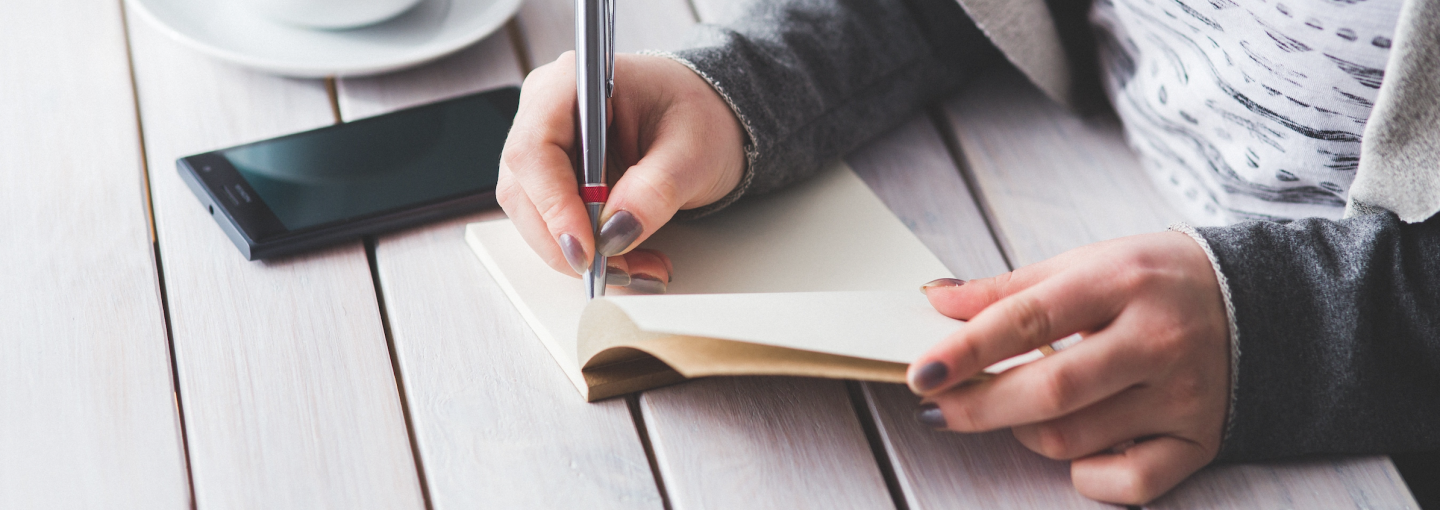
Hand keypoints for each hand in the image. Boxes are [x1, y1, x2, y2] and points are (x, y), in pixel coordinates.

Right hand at [497, 53, 746, 291]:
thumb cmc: (698, 116)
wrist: (706, 120)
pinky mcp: (554, 179)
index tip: (587, 248)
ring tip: (638, 269)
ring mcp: (545, 147)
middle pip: (525, 191)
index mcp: (573, 83)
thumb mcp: (693, 152)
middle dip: (569, 242)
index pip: (535, 149)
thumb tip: (615, 232)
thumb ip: (655, 190)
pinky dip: (588, 252)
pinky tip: (627, 260)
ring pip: (535, 217)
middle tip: (621, 270)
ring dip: (582, 254)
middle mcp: (546, 112)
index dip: (553, 205)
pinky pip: (553, 225)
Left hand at [907, 232, 1229, 503]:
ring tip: (1016, 410)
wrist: (1267, 303)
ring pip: (1075, 439)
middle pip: (1050, 391)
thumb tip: (937, 301)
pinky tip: (1075, 450)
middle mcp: (1157, 340)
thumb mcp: (1088, 262)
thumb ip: (1011, 288)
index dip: (967, 350)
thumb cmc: (1158, 281)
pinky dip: (1087, 476)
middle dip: (979, 407)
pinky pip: (1129, 484)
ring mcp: (1183, 395)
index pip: (1029, 319)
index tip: (922, 372)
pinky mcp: (1201, 441)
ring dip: (1024, 433)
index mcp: (1123, 282)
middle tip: (937, 408)